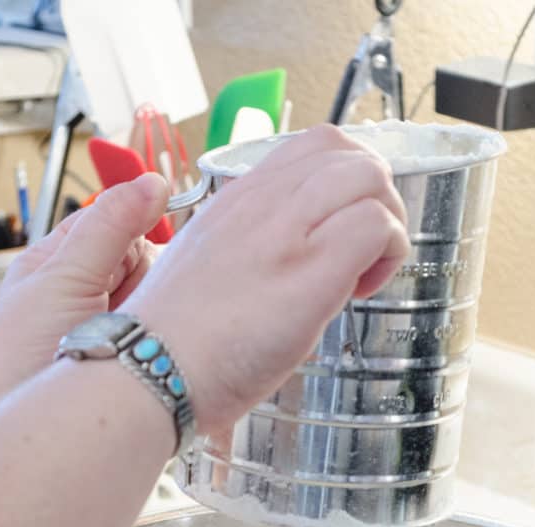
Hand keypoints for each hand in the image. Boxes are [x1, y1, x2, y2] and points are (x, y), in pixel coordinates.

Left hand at [0, 175, 168, 452]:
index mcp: (61, 261)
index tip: (147, 256)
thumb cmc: (17, 359)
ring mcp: (103, 329)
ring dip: (150, 321)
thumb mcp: (66, 278)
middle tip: (122, 313)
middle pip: (143, 265)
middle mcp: (83, 293)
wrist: (7, 430)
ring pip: (153, 305)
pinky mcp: (121, 363)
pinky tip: (138, 363)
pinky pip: (154, 341)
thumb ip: (111, 227)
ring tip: (125, 345)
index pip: (119, 224)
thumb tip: (152, 184)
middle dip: (144, 286)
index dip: (138, 237)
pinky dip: (152, 348)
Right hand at [122, 124, 409, 435]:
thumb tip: (281, 264)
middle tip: (361, 252)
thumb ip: (245, 250)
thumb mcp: (204, 269)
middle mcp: (262, 204)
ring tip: (360, 274)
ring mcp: (285, 232)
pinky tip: (357, 292)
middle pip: (346, 149)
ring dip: (385, 223)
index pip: (311, 147)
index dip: (342, 182)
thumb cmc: (172, 343)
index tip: (334, 234)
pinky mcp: (308, 272)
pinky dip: (386, 256)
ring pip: (369, 176)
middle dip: (374, 197)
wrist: (148, 371)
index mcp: (237, 201)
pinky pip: (375, 226)